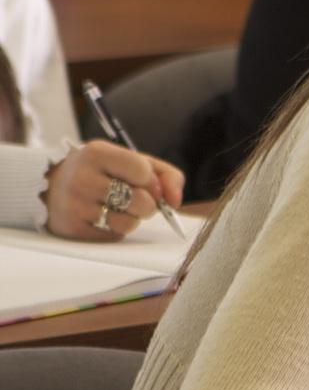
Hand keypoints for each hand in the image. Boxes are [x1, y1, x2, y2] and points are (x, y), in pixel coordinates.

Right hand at [43, 141, 184, 241]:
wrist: (51, 186)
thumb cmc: (101, 172)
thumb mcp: (129, 161)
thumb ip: (164, 174)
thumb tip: (175, 201)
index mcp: (96, 153)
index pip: (143, 172)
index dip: (152, 182)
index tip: (145, 183)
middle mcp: (81, 177)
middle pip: (141, 201)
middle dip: (148, 204)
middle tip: (135, 199)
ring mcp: (73, 204)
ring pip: (129, 223)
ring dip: (132, 219)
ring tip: (117, 207)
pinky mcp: (71, 228)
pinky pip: (113, 236)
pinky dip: (115, 229)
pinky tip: (101, 216)